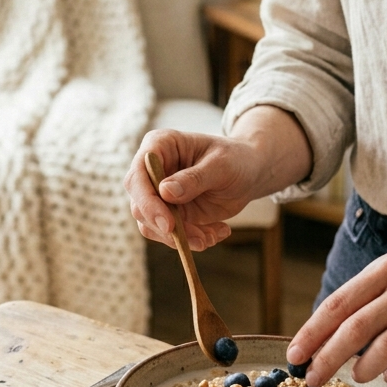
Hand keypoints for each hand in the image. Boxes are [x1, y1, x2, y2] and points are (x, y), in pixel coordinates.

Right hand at [124, 129, 265, 250]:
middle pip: (139, 204)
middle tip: (199, 240)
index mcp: (159, 145)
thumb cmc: (235, 158)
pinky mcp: (169, 213)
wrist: (248, 172)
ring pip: (151, 224)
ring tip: (214, 236)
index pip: (138, 175)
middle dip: (166, 227)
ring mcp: (158, 194)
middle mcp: (152, 170)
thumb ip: (194, 178)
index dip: (147, 201)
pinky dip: (191, 240)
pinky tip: (217, 233)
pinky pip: (169, 234)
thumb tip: (164, 192)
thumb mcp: (221, 165)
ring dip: (182, 238)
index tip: (169, 224)